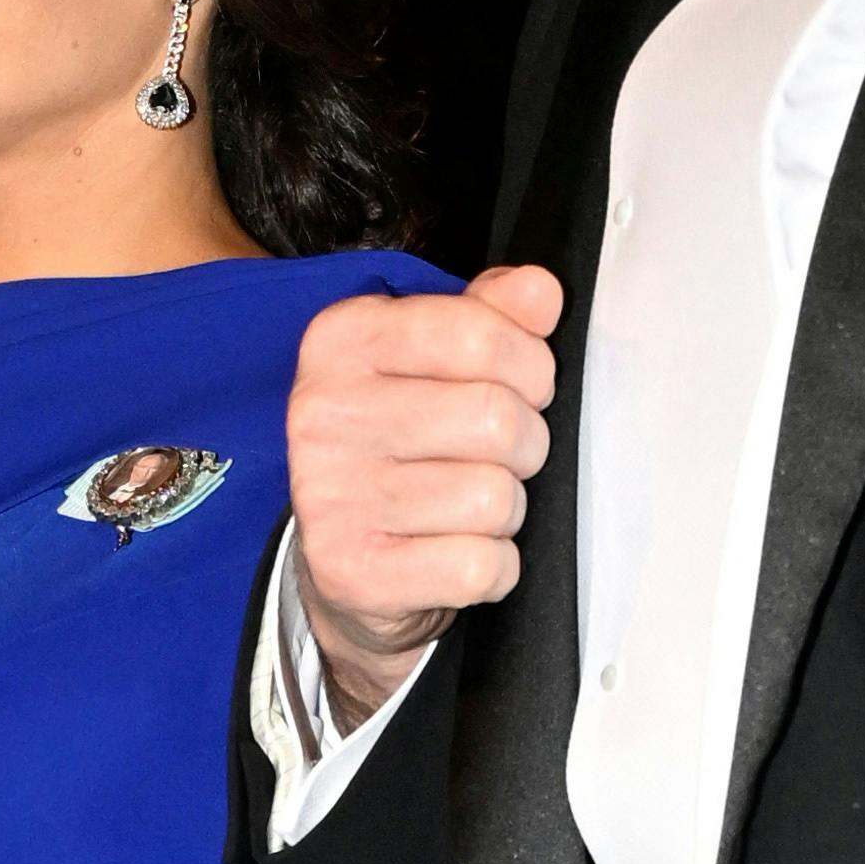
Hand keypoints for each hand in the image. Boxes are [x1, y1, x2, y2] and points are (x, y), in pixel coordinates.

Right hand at [287, 264, 558, 711]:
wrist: (344, 562)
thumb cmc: (402, 446)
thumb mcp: (435, 360)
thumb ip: (490, 315)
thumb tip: (539, 291)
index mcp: (344, 339)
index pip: (480, 333)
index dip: (530, 365)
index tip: (522, 386)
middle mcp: (325, 413)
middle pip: (496, 417)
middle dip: (526, 443)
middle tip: (501, 456)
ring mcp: (331, 496)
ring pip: (493, 497)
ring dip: (506, 509)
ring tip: (471, 507)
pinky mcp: (353, 572)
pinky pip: (479, 566)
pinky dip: (493, 567)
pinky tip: (459, 552)